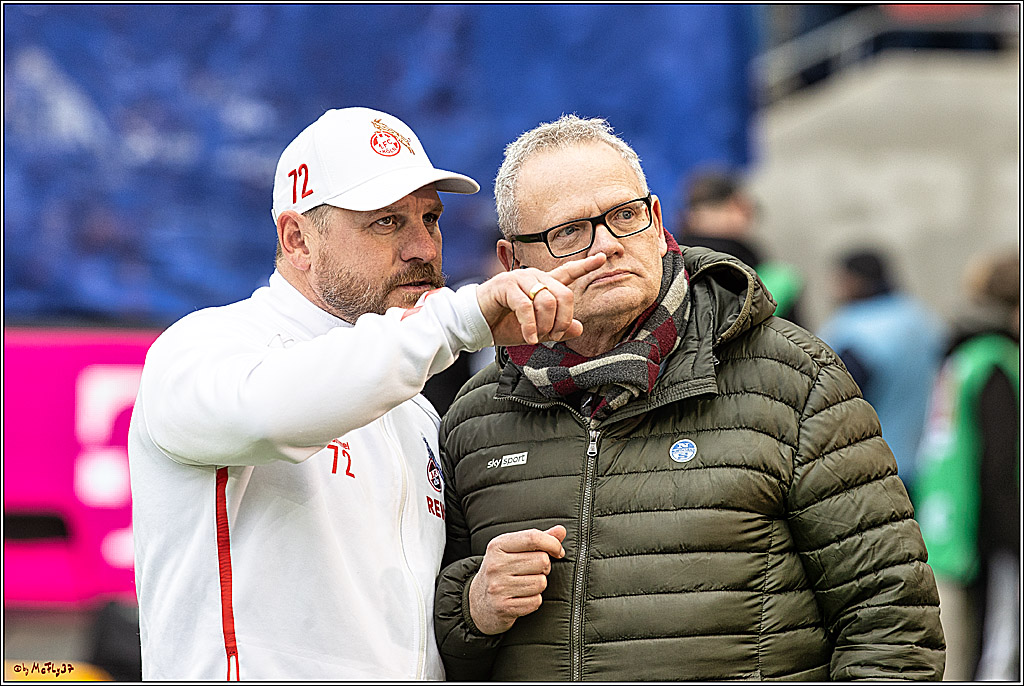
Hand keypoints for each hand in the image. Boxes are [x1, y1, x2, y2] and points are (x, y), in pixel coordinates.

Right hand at [468, 525, 566, 634]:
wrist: (478, 603)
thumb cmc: (501, 572)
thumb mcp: (512, 551)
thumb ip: (537, 540)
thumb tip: (561, 531)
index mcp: (498, 546)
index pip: (533, 537)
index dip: (552, 544)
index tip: (558, 551)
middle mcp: (496, 565)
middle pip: (542, 561)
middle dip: (544, 567)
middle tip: (532, 571)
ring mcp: (498, 587)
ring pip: (541, 582)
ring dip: (539, 585)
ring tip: (525, 585)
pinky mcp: (503, 607)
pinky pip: (536, 601)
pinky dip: (534, 601)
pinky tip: (521, 598)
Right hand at [476, 254, 606, 345]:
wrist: (477, 325)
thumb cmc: (505, 324)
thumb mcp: (537, 330)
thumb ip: (557, 329)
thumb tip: (579, 328)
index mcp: (543, 284)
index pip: (568, 272)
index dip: (586, 265)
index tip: (603, 257)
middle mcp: (534, 277)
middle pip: (564, 294)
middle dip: (563, 319)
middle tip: (554, 336)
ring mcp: (519, 279)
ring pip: (547, 300)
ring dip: (545, 324)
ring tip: (537, 337)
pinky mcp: (505, 285)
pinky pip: (526, 306)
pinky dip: (530, 326)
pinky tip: (529, 337)